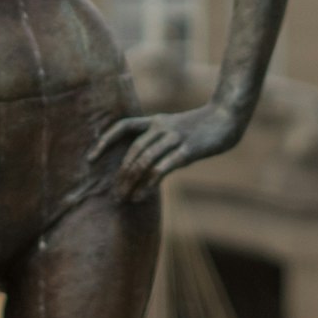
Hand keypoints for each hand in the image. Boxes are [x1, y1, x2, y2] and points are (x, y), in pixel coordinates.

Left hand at [81, 104, 241, 208]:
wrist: (226, 118)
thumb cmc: (200, 128)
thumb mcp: (175, 128)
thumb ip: (158, 141)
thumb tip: (143, 166)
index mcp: (155, 120)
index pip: (122, 127)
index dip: (104, 141)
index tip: (90, 159)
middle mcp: (160, 127)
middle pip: (133, 152)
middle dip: (121, 175)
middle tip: (115, 194)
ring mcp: (173, 138)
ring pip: (144, 161)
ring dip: (131, 182)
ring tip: (124, 198)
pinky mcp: (187, 150)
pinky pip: (162, 168)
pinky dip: (149, 184)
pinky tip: (142, 195)